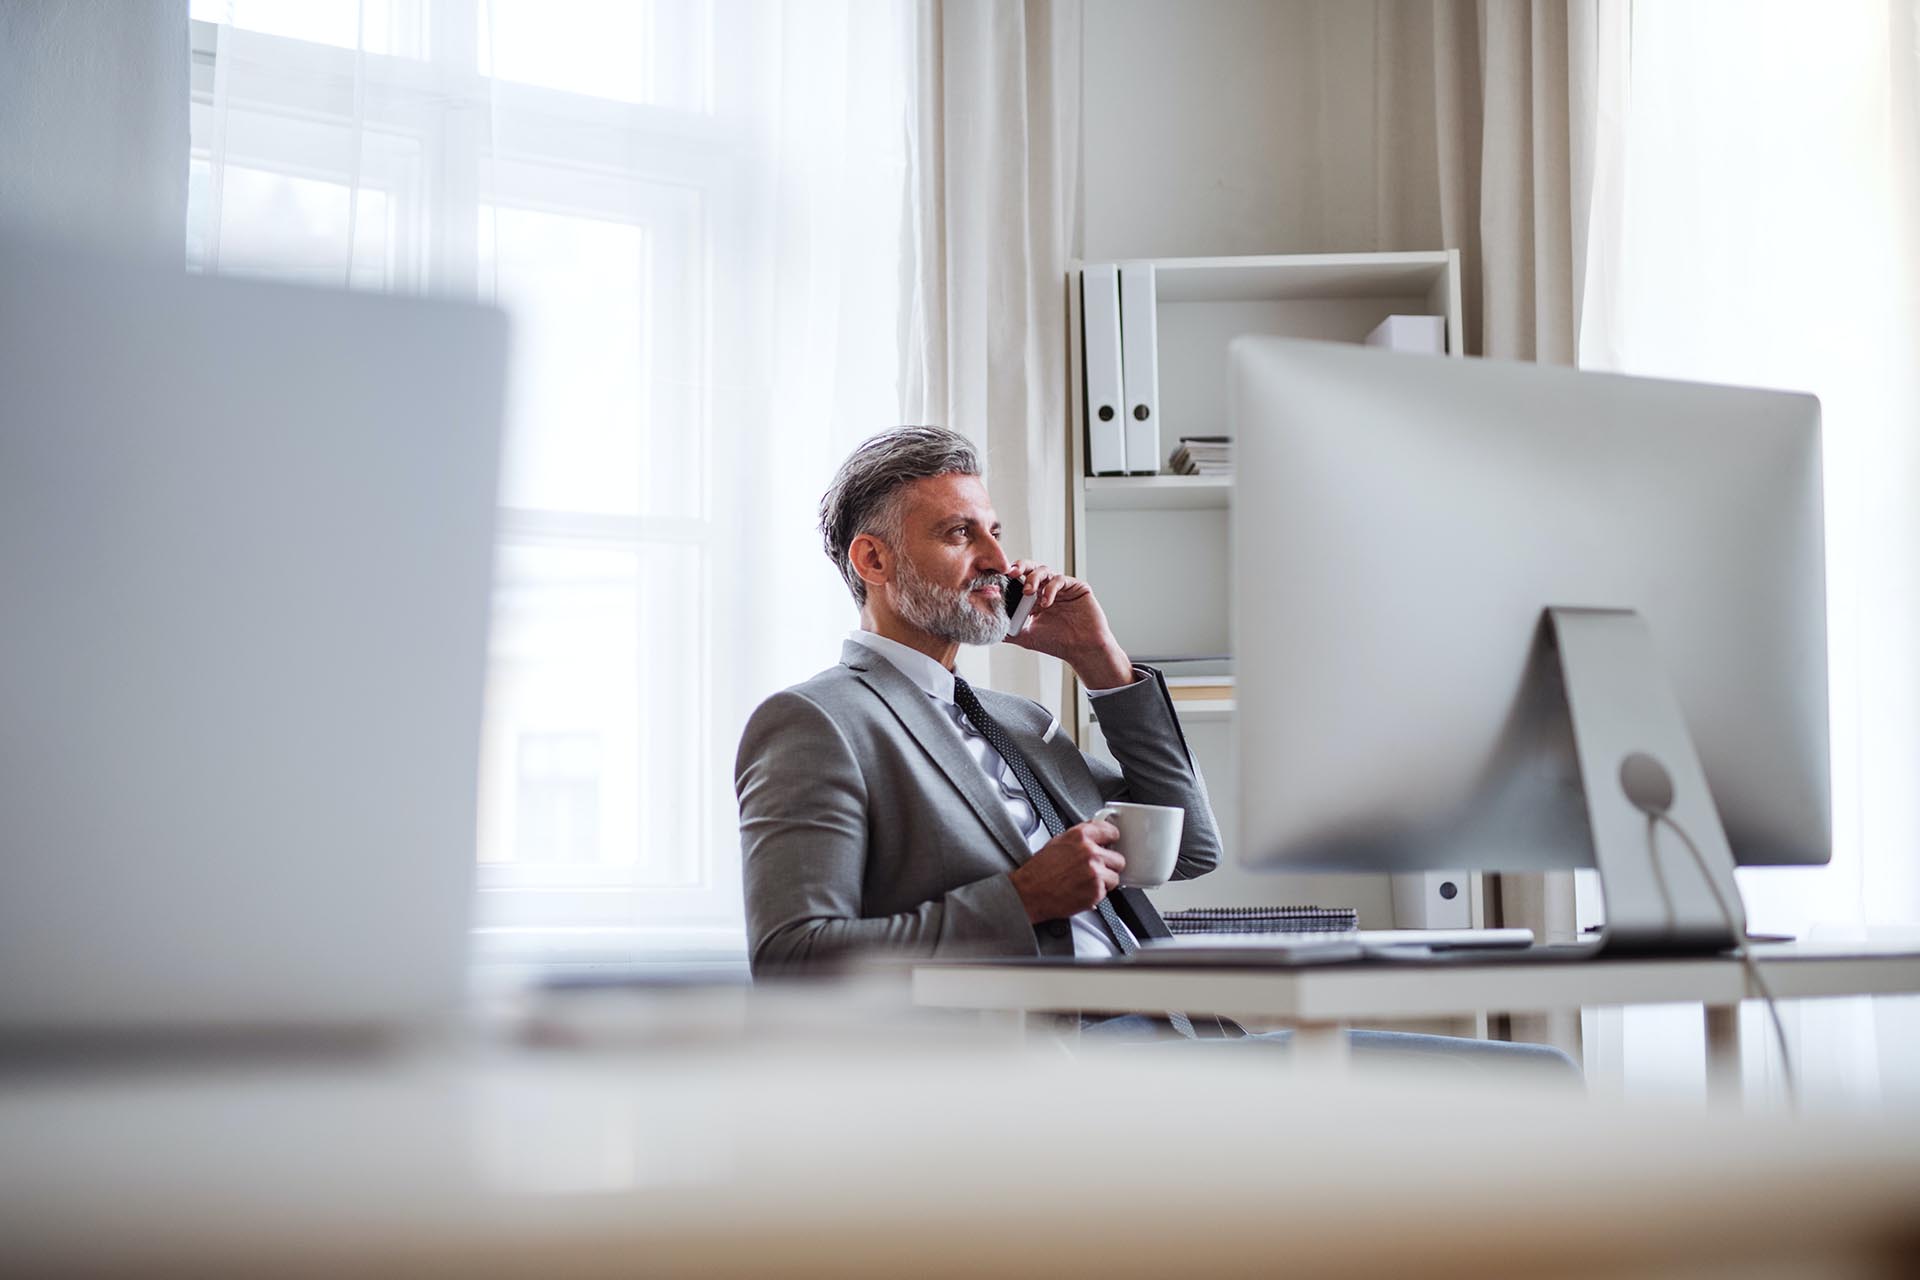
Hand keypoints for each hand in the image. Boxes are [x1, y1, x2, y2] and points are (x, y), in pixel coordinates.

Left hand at [1002, 561, 1133, 687]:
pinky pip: (1060, 580)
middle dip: (1020, 567)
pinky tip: (1046, 602)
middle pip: (1030, 568)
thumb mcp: (1026, 637)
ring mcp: (1062, 587)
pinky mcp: (1076, 586)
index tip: (998, 580)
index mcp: (1034, 598)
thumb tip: (988, 630)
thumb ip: (1009, 631)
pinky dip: (1050, 589)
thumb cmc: (1058, 643)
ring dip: (1034, 578)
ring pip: (1044, 570)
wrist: (1082, 650)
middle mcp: (1047, 589)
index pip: (1019, 580)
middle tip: (1011, 573)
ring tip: (1028, 592)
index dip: (1009, 578)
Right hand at [1008, 820, 1124, 923]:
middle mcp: (1089, 852)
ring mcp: (1094, 872)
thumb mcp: (1057, 842)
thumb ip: (1080, 838)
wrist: (1029, 893)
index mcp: (1080, 836)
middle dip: (1108, 865)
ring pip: (1115, 877)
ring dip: (1104, 881)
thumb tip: (1095, 836)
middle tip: (1096, 869)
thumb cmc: (1039, 871)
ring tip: (1086, 882)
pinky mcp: (1096, 891)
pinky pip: (1106, 892)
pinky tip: (1082, 890)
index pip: (1110, 831)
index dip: (1111, 840)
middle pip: (1118, 858)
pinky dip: (1096, 894)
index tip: (1111, 844)